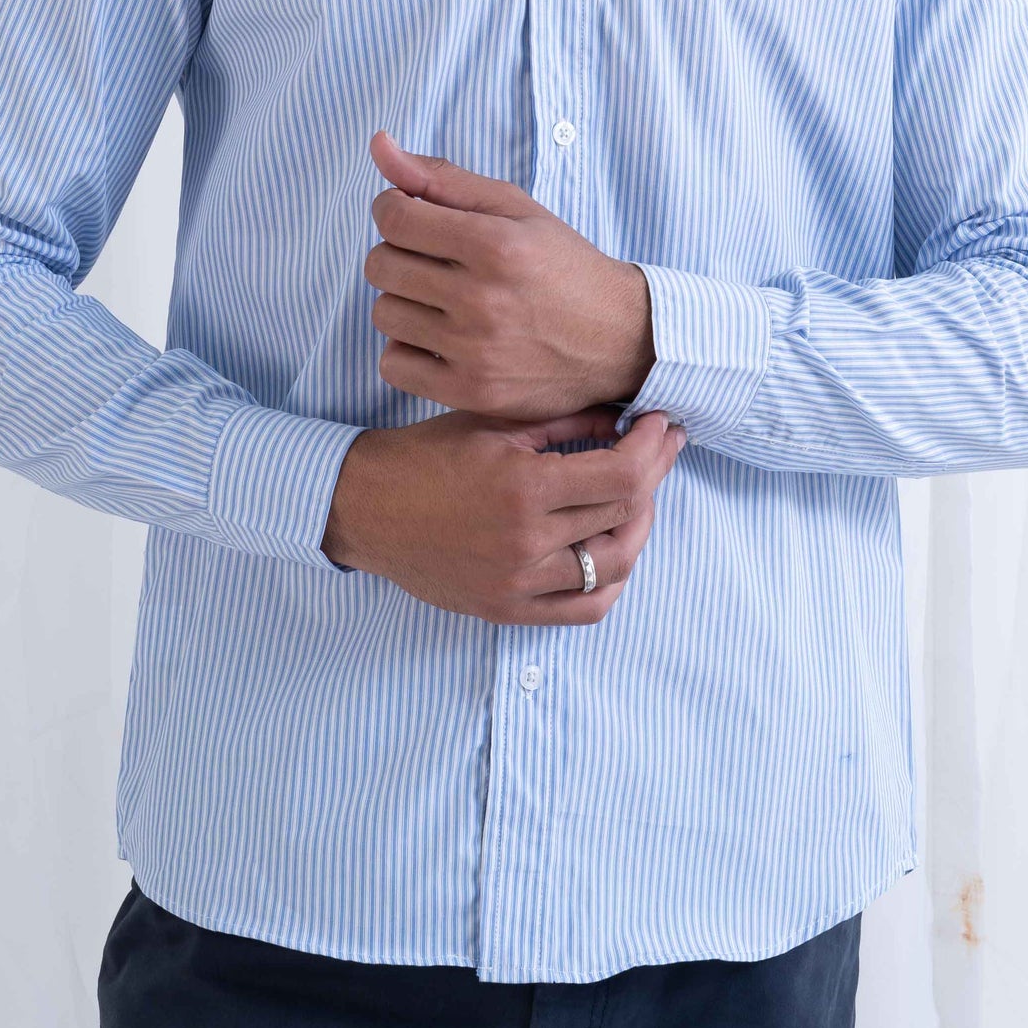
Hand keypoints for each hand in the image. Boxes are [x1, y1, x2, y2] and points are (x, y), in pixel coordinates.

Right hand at [320, 405, 686, 624]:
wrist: (365, 507)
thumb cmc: (425, 456)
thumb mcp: (493, 423)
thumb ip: (563, 421)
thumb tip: (622, 419)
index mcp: (524, 488)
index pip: (621, 475)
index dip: (653, 448)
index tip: (662, 425)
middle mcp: (527, 542)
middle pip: (624, 516)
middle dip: (654, 476)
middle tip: (659, 449)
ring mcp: (519, 583)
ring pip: (614, 566)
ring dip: (638, 528)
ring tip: (638, 497)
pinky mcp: (507, 608)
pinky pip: (583, 609)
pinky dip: (610, 581)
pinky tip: (613, 549)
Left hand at [363, 131, 654, 420]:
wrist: (618, 339)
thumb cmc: (561, 265)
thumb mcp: (513, 208)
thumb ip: (442, 178)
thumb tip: (378, 143)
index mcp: (495, 243)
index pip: (394, 218)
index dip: (391, 209)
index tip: (411, 216)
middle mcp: (483, 298)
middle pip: (381, 266)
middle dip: (398, 254)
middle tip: (432, 259)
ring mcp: (476, 350)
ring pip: (384, 315)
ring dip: (404, 302)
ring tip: (440, 299)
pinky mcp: (472, 392)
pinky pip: (392, 366)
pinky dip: (407, 351)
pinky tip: (438, 339)